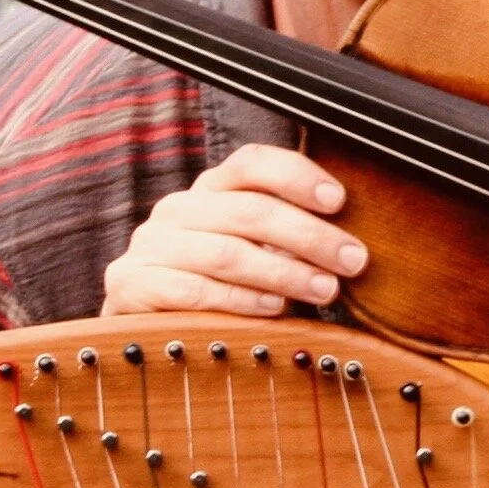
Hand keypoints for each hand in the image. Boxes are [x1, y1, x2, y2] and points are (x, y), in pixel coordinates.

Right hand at [102, 145, 366, 316]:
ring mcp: (152, 245)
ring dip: (284, 272)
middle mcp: (178, 209)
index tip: (339, 200)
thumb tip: (355, 243)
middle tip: (353, 261)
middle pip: (249, 210)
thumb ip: (291, 239)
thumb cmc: (217, 288)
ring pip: (227, 252)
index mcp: (210, 190)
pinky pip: (195, 290)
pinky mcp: (133, 284)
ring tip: (326, 290)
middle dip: (309, 236)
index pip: (251, 162)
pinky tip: (276, 308)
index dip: (297, 176)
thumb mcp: (256, 254)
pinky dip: (241, 300)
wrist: (142, 324)